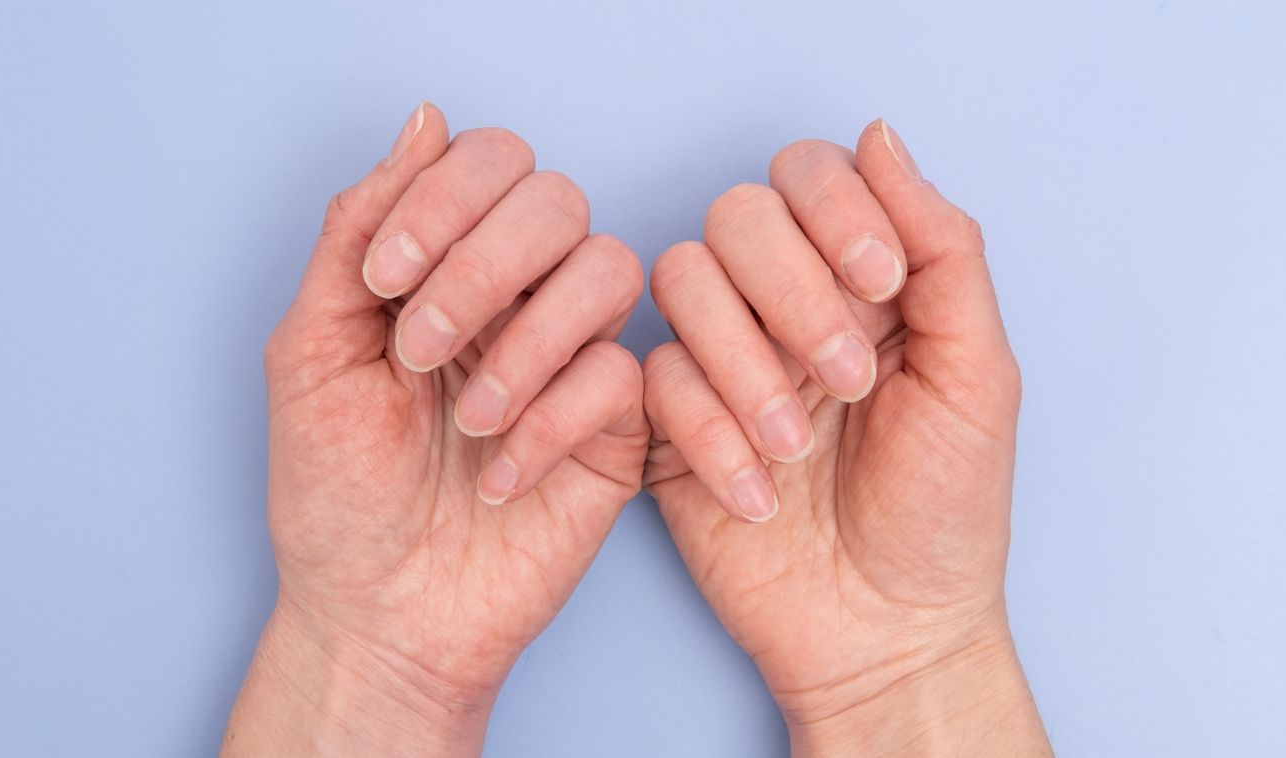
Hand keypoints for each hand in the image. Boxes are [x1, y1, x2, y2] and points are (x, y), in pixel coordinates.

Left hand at [224, 103, 647, 755]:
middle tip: (420, 351)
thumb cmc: (338, 493)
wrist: (381, 615)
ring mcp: (573, 358)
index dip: (442, 199)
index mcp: (446, 267)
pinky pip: (621, 377)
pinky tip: (500, 476)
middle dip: (483, 265)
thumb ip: (357, 233)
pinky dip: (553, 424)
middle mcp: (518, 299)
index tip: (381, 280)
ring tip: (469, 421)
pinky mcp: (616, 429)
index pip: (488, 163)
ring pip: (610, 269)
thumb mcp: (311, 350)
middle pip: (556, 200)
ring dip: (529, 342)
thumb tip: (423, 120)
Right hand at [643, 121, 1050, 754]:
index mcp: (859, 280)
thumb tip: (882, 137)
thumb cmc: (943, 512)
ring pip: (678, 280)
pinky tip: (757, 494)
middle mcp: (782, 305)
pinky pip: (652, 380)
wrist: (884, 632)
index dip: (834, 208)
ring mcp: (720, 360)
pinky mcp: (666, 422)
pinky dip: (707, 435)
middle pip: (735, 215)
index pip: (812, 175)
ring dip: (742, 362)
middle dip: (789, 289)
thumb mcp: (978, 373)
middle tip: (846, 376)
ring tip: (797, 443)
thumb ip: (943, 249)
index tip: (882, 282)